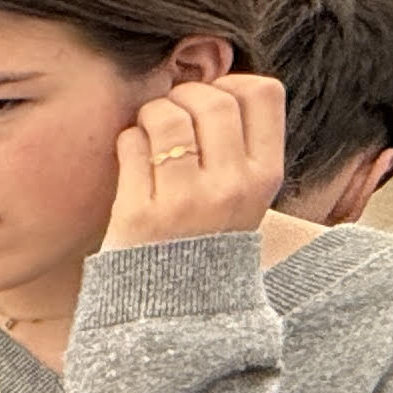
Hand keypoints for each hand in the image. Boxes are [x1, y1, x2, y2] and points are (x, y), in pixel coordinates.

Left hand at [101, 72, 284, 251]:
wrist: (174, 308)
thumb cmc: (204, 238)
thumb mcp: (245, 196)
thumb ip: (240, 146)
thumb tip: (216, 84)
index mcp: (265, 177)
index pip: (264, 93)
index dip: (231, 84)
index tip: (212, 102)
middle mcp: (231, 187)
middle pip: (212, 100)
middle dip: (184, 95)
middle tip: (170, 114)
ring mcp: (186, 201)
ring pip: (168, 117)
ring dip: (151, 113)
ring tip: (147, 132)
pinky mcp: (141, 213)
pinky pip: (131, 145)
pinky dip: (127, 141)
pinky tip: (131, 157)